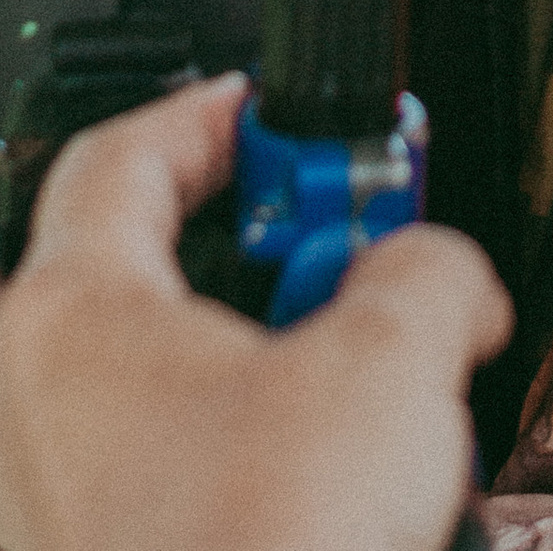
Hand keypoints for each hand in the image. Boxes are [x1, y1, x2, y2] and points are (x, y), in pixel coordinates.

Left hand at [0, 76, 505, 550]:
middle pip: (153, 284)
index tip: (277, 115)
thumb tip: (437, 274)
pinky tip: (319, 515)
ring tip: (361, 429)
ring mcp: (34, 508)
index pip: (128, 155)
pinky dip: (234, 484)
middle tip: (362, 282)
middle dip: (274, 275)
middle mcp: (18, 409)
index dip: (219, 116)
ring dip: (264, 392)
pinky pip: (154, 496)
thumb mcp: (396, 360)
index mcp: (66, 319)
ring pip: (162, 404)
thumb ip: (426, 267)